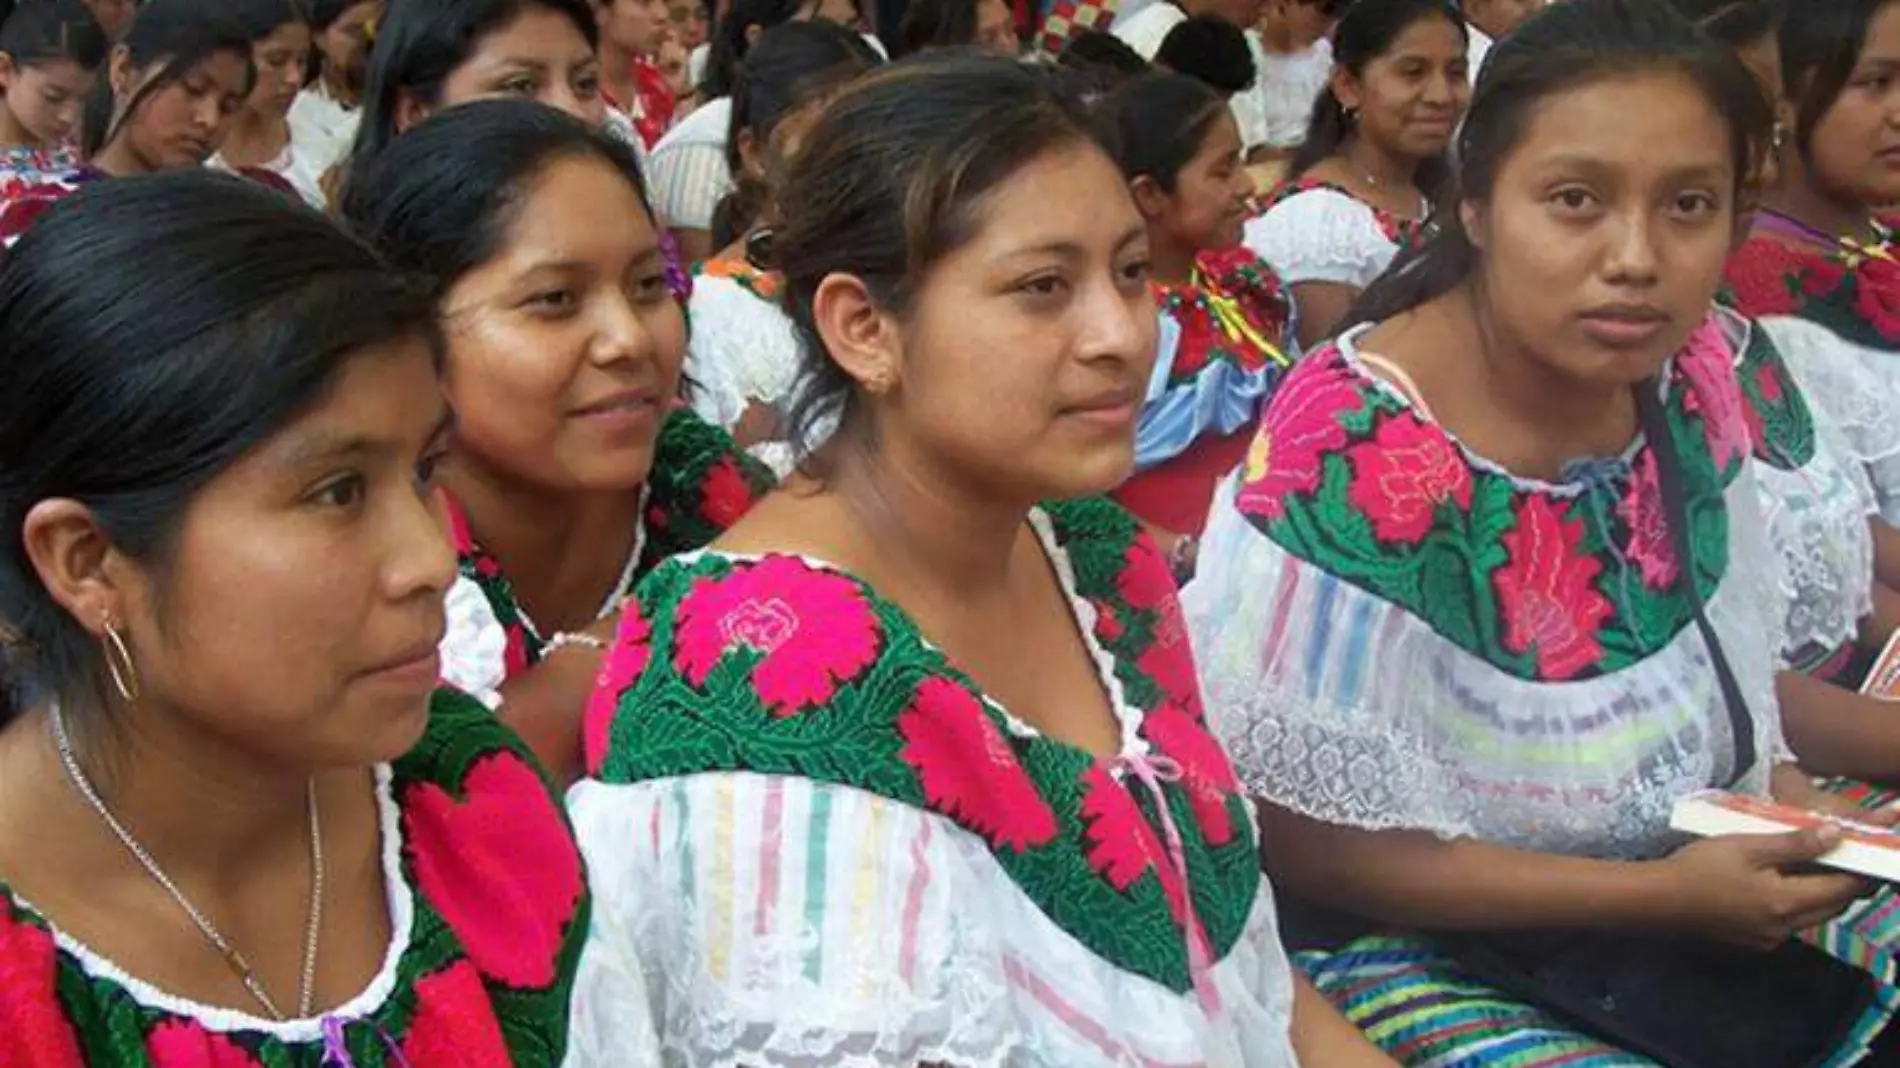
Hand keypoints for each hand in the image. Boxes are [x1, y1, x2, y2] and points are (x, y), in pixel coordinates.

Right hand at [1660, 827, 1865, 949]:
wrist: (1660, 900)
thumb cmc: (1700, 867)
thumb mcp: (1747, 846)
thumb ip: (1794, 843)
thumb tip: (1835, 834)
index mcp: (1786, 903)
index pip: (1841, 889)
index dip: (1854, 869)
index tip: (1850, 849)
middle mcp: (1785, 928)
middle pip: (1833, 907)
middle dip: (1840, 883)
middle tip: (1833, 855)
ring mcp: (1770, 939)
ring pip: (1812, 917)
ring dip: (1817, 895)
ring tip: (1805, 867)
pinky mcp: (1755, 942)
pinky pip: (1790, 924)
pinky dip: (1795, 905)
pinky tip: (1775, 886)